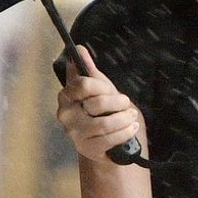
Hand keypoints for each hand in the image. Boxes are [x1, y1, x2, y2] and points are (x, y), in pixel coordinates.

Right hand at [56, 46, 147, 165]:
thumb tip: (79, 48)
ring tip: (131, 117)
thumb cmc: (98, 109)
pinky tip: (131, 128)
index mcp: (66, 96)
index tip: (109, 89)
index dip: (102, 86)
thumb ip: (87, 69)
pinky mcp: (87, 149)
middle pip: (97, 103)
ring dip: (124, 119)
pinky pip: (110, 139)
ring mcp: (75, 134)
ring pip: (105, 123)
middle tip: (126, 103)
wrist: (104, 139)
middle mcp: (66, 115)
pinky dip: (125, 132)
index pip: (83, 84)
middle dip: (118, 102)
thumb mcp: (96, 87)